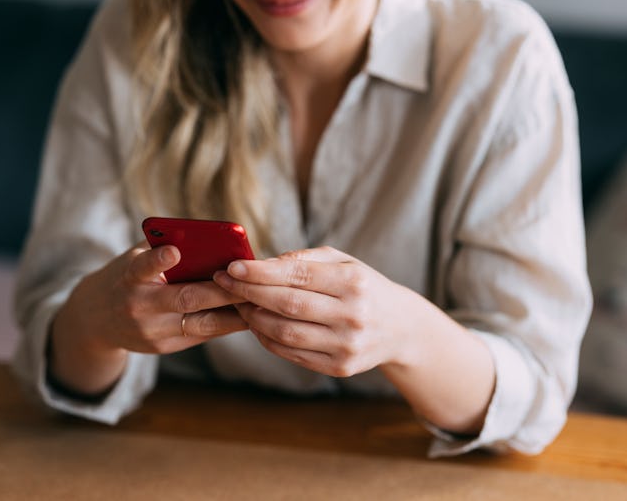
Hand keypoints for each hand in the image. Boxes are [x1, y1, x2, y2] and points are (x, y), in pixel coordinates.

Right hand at [50, 242, 246, 393]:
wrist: (96, 319)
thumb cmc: (127, 277)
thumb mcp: (134, 258)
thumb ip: (162, 249)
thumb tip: (210, 239)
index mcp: (128, 277)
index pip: (142, 267)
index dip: (158, 260)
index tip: (174, 251)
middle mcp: (138, 306)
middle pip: (186, 298)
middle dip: (221, 290)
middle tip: (250, 281)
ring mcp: (151, 331)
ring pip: (201, 323)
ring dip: (233, 313)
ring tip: (259, 300)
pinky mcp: (164, 347)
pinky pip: (202, 335)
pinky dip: (226, 324)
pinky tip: (248, 314)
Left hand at [214, 246, 495, 433]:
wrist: (401, 328)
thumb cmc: (362, 286)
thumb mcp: (343, 262)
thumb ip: (303, 259)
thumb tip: (259, 264)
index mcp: (354, 282)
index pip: (298, 276)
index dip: (261, 272)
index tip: (233, 267)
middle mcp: (353, 315)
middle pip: (287, 305)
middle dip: (250, 293)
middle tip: (225, 283)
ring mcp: (347, 345)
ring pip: (285, 333)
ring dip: (254, 318)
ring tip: (240, 304)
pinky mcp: (340, 368)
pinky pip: (292, 353)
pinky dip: (268, 338)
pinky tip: (258, 324)